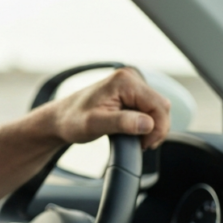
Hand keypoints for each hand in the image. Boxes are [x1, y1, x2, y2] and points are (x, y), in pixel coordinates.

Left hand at [52, 67, 170, 149]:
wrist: (60, 119)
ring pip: (157, 109)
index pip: (159, 105)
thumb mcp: (95, 124)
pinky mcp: (130, 93)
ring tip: (135, 139)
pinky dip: (146, 123)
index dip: (158, 128)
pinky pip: (149, 109)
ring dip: (151, 127)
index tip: (144, 144)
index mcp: (124, 81)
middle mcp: (130, 78)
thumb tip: (148, 123)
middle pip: (161, 106)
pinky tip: (133, 131)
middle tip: (140, 144)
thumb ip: (122, 122)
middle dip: (156, 129)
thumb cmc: (72, 120)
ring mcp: (130, 85)